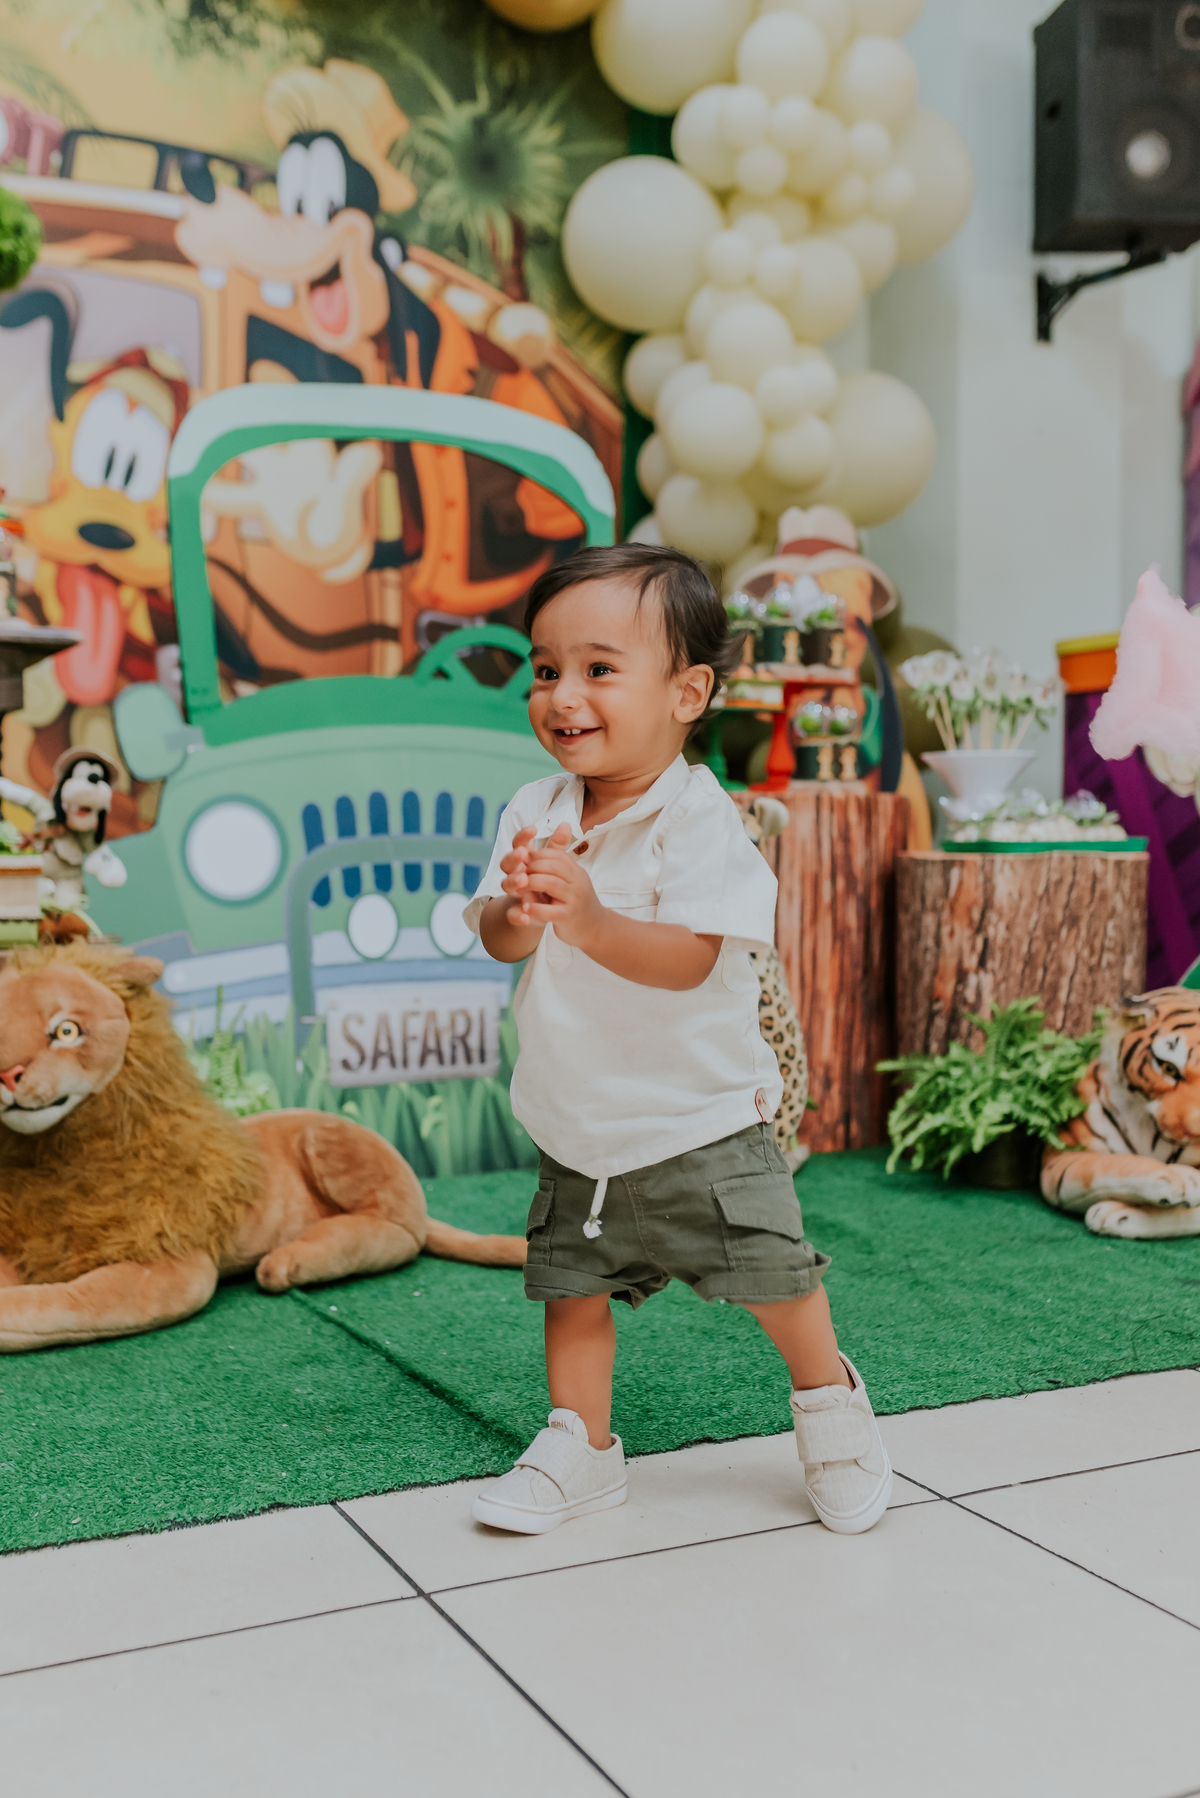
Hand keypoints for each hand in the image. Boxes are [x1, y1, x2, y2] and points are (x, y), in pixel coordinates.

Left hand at [502, 822, 604, 947]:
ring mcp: (574, 899)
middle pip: (553, 865)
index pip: (555, 854)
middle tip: (516, 872)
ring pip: (551, 884)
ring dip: (531, 883)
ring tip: (517, 887)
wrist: (595, 927)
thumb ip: (560, 852)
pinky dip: (536, 908)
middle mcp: (577, 881)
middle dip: (532, 867)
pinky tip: (524, 908)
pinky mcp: (569, 917)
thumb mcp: (570, 874)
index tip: (521, 860)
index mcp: (574, 870)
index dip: (536, 855)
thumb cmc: (577, 898)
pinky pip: (552, 911)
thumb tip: (564, 823)